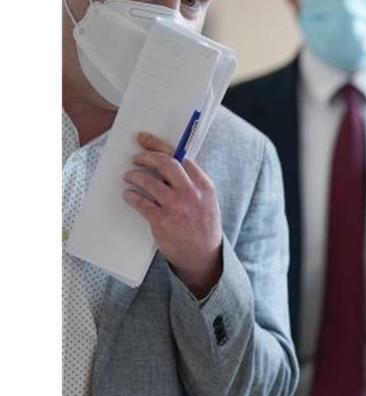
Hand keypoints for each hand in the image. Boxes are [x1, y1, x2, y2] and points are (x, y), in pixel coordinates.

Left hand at [123, 132, 221, 297]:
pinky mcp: (161, 221)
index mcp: (204, 185)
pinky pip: (140, 202)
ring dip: (134, 176)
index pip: (181, 157)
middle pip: (165, 164)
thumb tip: (168, 164)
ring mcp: (176, 207)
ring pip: (149, 181)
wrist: (203, 255)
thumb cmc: (203, 226)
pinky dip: (131, 196)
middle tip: (136, 158)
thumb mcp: (207, 200)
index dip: (159, 145)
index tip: (144, 140)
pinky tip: (128, 195)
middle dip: (146, 157)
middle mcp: (191, 193)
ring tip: (129, 176)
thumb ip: (192, 183)